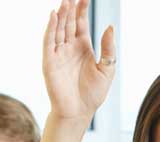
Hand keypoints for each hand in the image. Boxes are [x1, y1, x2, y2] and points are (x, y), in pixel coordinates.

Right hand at [43, 0, 115, 120]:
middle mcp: (69, 47)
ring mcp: (58, 52)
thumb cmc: (93, 94)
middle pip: (69, 21)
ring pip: (59, 28)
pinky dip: (51, 28)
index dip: (82, 9)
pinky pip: (49, 41)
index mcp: (83, 47)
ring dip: (61, 14)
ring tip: (65, 0)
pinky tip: (54, 15)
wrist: (79, 112)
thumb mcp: (107, 70)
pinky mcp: (49, 61)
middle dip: (70, 7)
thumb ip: (108, 49)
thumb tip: (110, 27)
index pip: (81, 22)